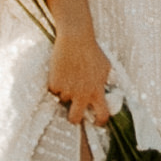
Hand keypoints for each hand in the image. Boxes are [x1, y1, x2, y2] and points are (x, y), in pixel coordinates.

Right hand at [46, 8, 113, 127]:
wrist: (76, 38)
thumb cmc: (92, 51)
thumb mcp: (106, 67)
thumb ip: (105, 82)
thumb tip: (106, 92)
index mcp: (97, 91)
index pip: (102, 115)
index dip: (100, 121)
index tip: (97, 121)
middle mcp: (82, 94)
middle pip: (75, 118)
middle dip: (74, 118)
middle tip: (73, 111)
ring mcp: (67, 90)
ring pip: (63, 99)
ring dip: (65, 92)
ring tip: (68, 75)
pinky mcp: (55, 84)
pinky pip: (54, 90)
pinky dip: (56, 83)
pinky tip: (61, 71)